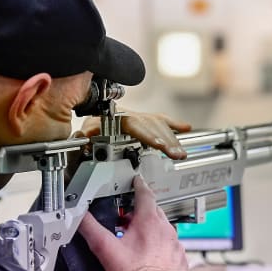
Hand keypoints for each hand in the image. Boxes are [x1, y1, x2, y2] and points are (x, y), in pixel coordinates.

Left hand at [76, 112, 191, 159]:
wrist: (91, 122)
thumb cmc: (90, 131)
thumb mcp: (84, 134)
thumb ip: (85, 137)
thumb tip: (86, 138)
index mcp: (116, 119)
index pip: (134, 124)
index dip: (147, 134)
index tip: (159, 145)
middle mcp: (131, 116)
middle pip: (152, 125)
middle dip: (166, 140)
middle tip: (177, 154)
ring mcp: (139, 119)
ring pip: (159, 124)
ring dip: (172, 138)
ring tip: (181, 153)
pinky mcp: (144, 123)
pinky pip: (161, 121)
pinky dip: (174, 124)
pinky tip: (186, 128)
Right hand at [78, 176, 188, 270]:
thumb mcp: (105, 249)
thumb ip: (90, 229)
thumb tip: (80, 217)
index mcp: (149, 221)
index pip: (145, 193)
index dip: (138, 185)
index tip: (135, 182)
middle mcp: (165, 229)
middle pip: (153, 211)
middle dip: (140, 211)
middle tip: (127, 217)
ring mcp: (174, 244)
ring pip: (162, 228)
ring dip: (149, 229)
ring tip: (134, 239)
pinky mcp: (178, 258)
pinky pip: (169, 245)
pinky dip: (159, 245)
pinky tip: (149, 256)